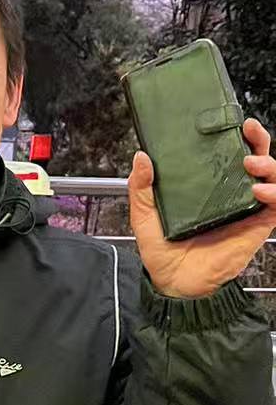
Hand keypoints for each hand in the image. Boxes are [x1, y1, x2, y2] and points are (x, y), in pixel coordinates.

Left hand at [130, 118, 275, 298]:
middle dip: (259, 140)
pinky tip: (259, 191)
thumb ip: (141, 187)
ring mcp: (246, 209)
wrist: (173, 284)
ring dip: (269, 164)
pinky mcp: (257, 227)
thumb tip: (141, 156)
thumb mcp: (145, 215)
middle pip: (258, 159)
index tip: (235, 121)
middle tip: (247, 132)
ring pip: (273, 178)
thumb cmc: (161, 251)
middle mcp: (231, 193)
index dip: (238, 135)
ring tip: (250, 163)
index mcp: (209, 186)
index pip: (230, 153)